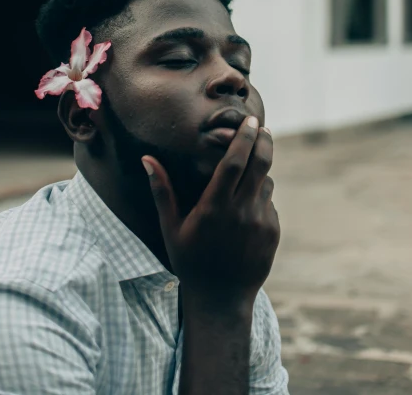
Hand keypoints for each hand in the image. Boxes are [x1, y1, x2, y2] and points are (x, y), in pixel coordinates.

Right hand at [141, 117, 279, 305]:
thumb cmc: (190, 261)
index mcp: (214, 207)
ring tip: (245, 176)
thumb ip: (161, 190)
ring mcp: (260, 223)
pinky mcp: (273, 233)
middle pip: (259, 166)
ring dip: (259, 173)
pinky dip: (260, 198)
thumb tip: (147, 159)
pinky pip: (269, 204)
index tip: (250, 121)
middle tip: (261, 127)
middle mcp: (241, 212)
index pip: (234, 163)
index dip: (244, 139)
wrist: (220, 300)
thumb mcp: (171, 227)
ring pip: (266, 184)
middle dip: (262, 142)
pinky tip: (245, 209)